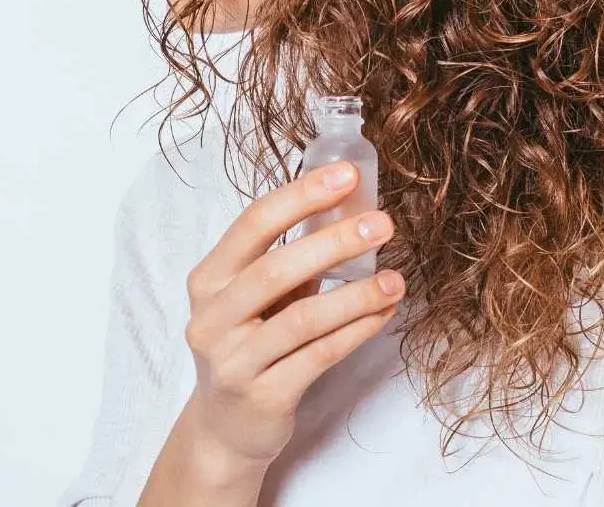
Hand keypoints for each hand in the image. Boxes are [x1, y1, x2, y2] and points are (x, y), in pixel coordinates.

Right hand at [181, 161, 403, 468]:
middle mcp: (212, 317)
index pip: (253, 224)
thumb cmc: (250, 341)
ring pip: (302, 319)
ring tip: (394, 279)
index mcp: (209, 278)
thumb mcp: (256, 295)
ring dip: (356, 295)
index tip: (347, 175)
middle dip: (334, 241)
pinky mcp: (262, 397)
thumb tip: (352, 207)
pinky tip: (382, 313)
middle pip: (275, 268)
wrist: (225, 427)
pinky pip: (318, 356)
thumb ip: (290, 256)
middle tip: (382, 223)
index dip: (301, 196)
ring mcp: (233, 361)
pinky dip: (356, 331)